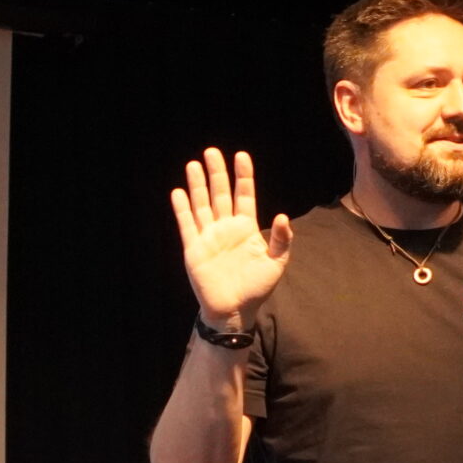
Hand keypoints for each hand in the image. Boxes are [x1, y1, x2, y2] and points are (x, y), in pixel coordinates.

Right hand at [171, 148, 292, 323]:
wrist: (235, 310)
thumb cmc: (257, 288)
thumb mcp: (276, 263)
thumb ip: (281, 240)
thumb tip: (284, 216)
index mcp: (246, 228)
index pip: (244, 195)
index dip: (243, 176)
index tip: (241, 156)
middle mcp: (226, 228)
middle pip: (220, 194)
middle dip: (217, 173)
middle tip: (212, 152)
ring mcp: (209, 237)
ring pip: (202, 204)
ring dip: (197, 185)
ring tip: (193, 164)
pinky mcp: (194, 249)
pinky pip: (187, 225)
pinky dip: (182, 209)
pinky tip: (179, 192)